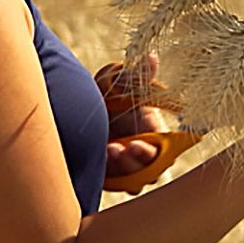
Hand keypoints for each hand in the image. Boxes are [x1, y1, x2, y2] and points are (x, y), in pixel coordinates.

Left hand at [94, 54, 185, 192]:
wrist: (79, 108)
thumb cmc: (107, 95)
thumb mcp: (120, 83)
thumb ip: (138, 75)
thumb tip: (151, 58)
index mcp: (154, 132)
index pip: (164, 150)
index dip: (153, 152)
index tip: (135, 144)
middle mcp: (144, 152)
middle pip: (151, 170)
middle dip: (136, 162)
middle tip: (120, 149)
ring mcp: (127, 166)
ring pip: (134, 180)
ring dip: (123, 170)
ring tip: (107, 150)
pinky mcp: (111, 176)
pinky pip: (115, 184)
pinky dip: (108, 177)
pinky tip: (96, 160)